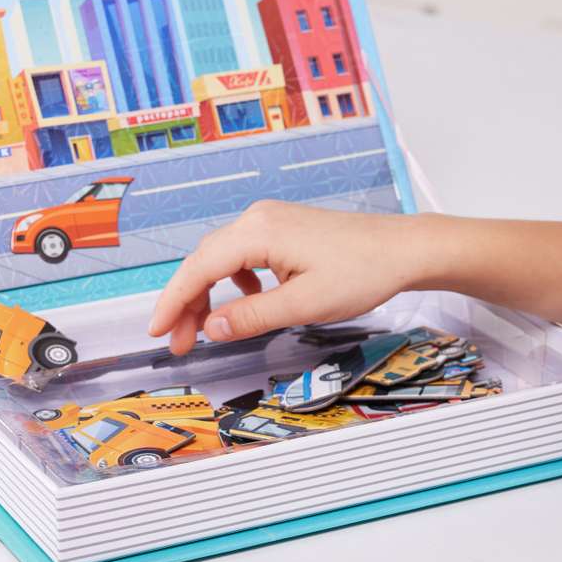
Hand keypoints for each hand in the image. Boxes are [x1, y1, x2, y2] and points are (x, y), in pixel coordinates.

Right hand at [147, 202, 429, 354]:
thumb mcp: (303, 304)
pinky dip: (233, 282)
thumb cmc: (362, 272)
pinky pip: (243, 255)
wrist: (402, 249)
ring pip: (221, 259)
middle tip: (179, 343)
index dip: (173, 302)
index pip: (199, 268)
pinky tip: (247, 303)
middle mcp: (257, 219)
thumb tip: (211, 327)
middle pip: (204, 262)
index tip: (158, 331)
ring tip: (205, 330)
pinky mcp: (283, 229)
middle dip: (187, 304)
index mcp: (258, 232)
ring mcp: (270, 221)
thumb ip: (252, 317)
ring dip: (208, 294)